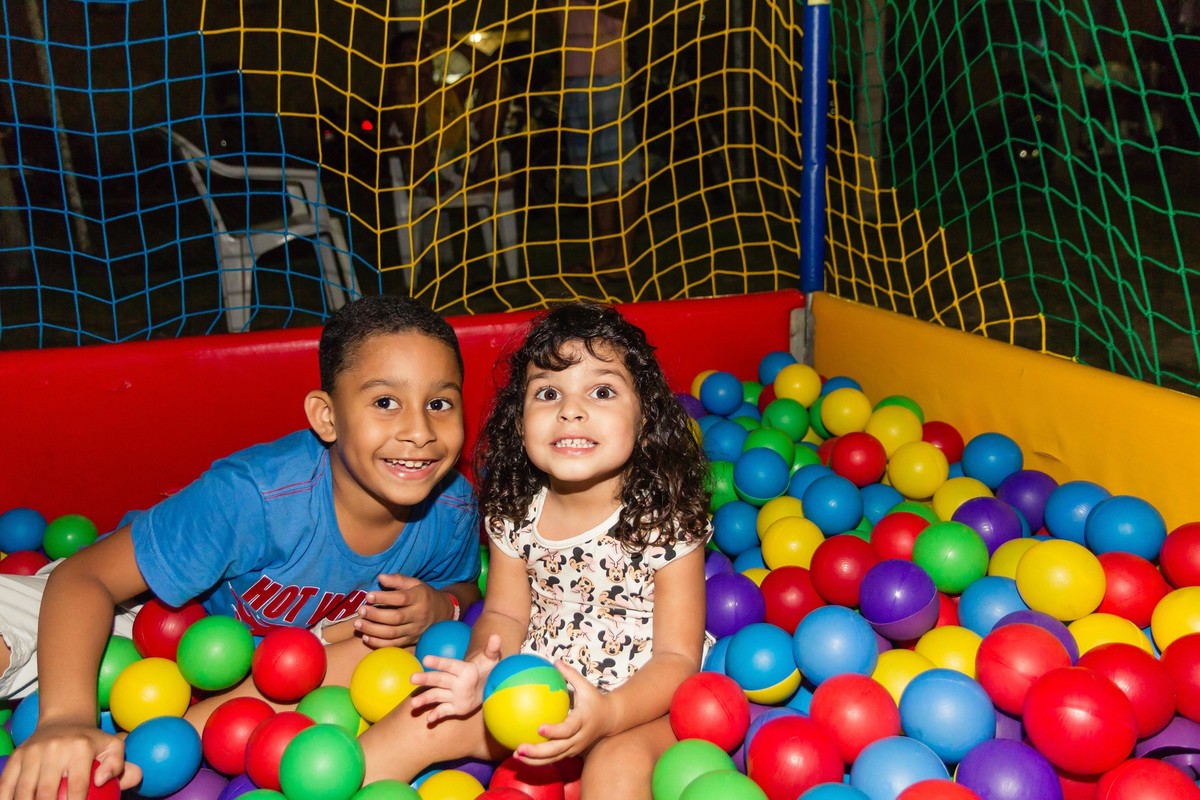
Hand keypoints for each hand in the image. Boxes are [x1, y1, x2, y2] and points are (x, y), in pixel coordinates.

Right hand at [0, 722, 141, 799]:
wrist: (65, 720)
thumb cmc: (92, 742)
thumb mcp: (113, 747)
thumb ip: (117, 764)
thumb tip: (102, 781)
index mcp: (81, 747)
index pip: (78, 785)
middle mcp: (55, 748)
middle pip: (47, 792)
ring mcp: (33, 751)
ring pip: (25, 791)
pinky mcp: (17, 755)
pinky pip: (7, 783)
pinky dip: (7, 798)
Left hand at [354, 574, 449, 647]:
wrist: (443, 613)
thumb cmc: (424, 595)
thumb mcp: (415, 583)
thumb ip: (398, 580)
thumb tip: (381, 577)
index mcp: (420, 598)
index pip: (401, 599)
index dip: (384, 598)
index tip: (368, 595)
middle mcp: (418, 615)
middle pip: (395, 618)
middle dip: (375, 615)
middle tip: (361, 610)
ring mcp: (414, 630)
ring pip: (392, 633)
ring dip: (373, 630)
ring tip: (358, 624)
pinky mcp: (411, 640)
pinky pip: (393, 644)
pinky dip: (378, 643)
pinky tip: (366, 637)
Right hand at [409, 634, 502, 723]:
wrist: (487, 684)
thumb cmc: (488, 669)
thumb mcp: (491, 659)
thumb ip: (492, 649)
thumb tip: (496, 636)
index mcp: (462, 669)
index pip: (449, 665)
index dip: (439, 662)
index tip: (426, 658)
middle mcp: (454, 681)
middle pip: (439, 679)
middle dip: (426, 679)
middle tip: (412, 678)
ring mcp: (452, 695)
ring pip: (436, 695)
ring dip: (425, 699)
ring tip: (413, 704)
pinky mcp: (454, 707)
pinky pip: (444, 711)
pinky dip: (436, 715)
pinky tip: (428, 720)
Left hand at [513, 660, 611, 764]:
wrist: (610, 719)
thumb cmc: (595, 700)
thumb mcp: (586, 686)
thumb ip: (571, 674)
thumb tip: (555, 661)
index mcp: (582, 721)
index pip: (568, 729)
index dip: (554, 731)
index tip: (539, 728)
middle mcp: (578, 738)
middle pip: (557, 749)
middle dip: (537, 752)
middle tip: (519, 748)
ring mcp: (575, 747)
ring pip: (554, 758)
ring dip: (534, 760)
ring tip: (516, 755)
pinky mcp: (571, 752)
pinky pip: (554, 758)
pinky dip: (538, 759)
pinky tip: (521, 755)